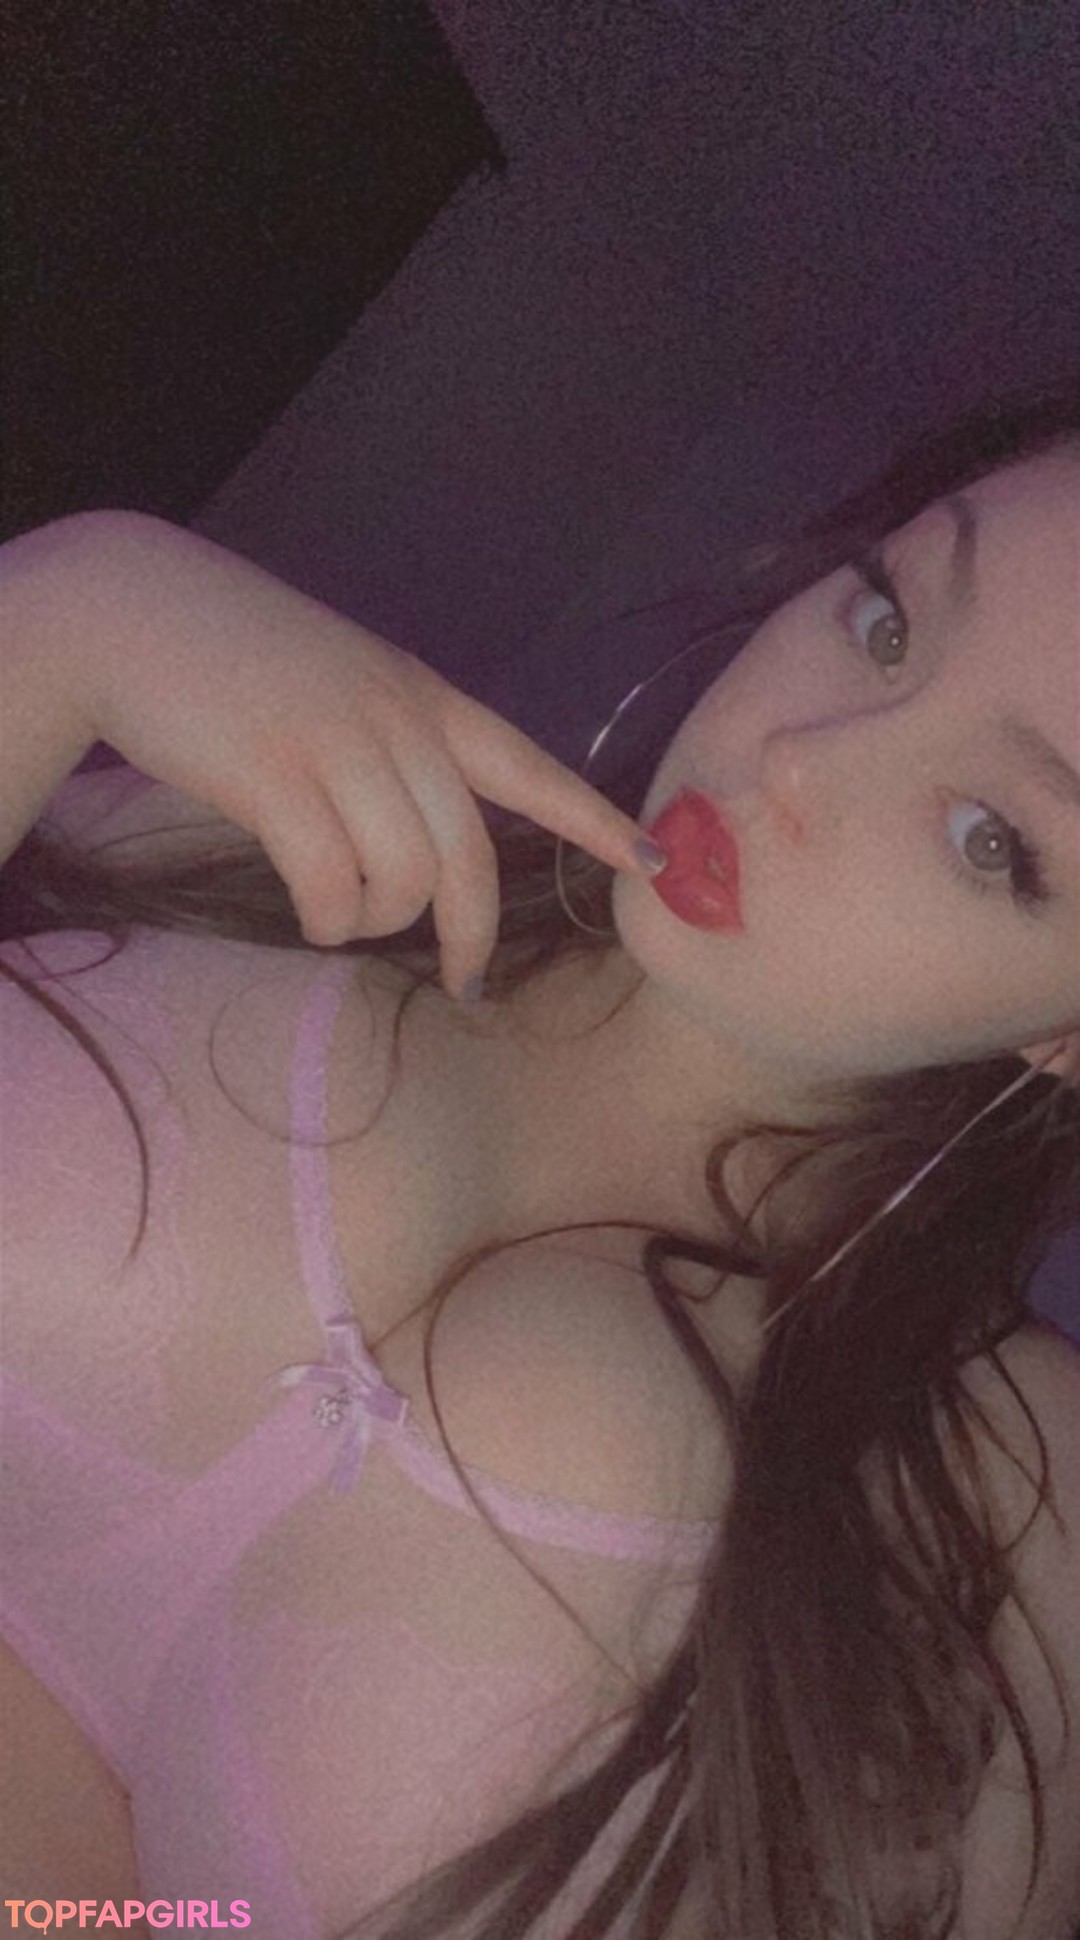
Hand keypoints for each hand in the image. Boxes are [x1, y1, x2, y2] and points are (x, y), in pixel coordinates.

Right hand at [62, 513, 662, 997]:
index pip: (529, 766)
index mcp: (421, 695)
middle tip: (465, 980)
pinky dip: (328, 918)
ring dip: (378, 921)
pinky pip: (333, 883)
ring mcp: (337, 744)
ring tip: (340, 916)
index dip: (593, 821)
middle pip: (470, 853)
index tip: (656, 863)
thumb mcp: (339, 680)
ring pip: (404, 876)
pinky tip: (310, 912)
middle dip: (472, 932)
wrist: (129, 608)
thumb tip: (416, 847)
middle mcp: (396, 719)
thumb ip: (390, 742)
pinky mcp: (273, 777)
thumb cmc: (231, 654)